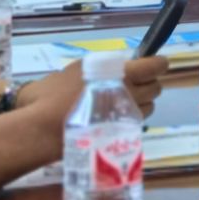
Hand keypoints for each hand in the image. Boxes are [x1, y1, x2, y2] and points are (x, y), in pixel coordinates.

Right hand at [16, 55, 168, 122]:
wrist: (40, 127)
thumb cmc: (52, 94)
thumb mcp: (77, 70)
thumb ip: (103, 68)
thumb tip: (119, 66)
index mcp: (121, 73)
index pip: (156, 66)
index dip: (158, 64)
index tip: (154, 64)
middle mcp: (130, 94)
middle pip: (156, 88)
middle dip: (149, 84)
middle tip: (135, 84)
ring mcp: (127, 116)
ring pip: (149, 108)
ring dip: (141, 104)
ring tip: (122, 103)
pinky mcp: (120, 135)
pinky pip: (135, 124)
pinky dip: (129, 119)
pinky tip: (113, 119)